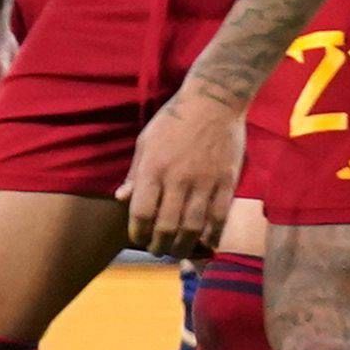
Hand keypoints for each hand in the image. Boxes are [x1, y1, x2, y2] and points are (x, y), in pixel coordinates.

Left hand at [120, 86, 246, 258]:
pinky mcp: (227, 181)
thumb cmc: (175, 118)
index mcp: (154, 168)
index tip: (139, 238)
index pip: (141, 213)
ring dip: (184, 245)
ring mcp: (205, 181)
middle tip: (158, 249)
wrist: (215, 100)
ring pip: (194, 226)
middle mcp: (178, 179)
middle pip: (166, 226)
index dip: (138, 233)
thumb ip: (135, 173)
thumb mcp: (146, 141)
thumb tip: (121, 198)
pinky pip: (220, 216)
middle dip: (159, 245)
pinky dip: (213, 234)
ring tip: (179, 250)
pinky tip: (208, 241)